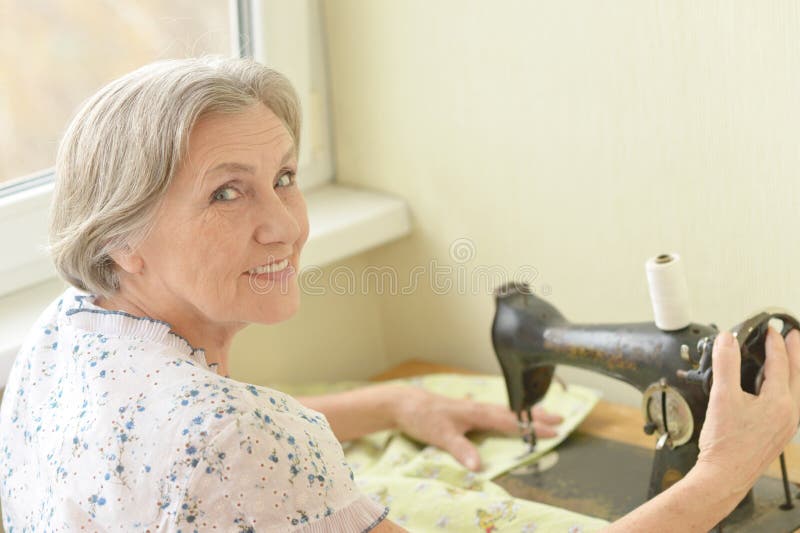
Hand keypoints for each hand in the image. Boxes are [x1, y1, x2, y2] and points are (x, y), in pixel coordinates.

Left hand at [392, 386, 561, 471]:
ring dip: (525, 413)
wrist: (405, 403)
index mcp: (477, 412)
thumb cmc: (423, 417)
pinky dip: (510, 414)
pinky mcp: (468, 411)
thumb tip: (479, 467)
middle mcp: (479, 408)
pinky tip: (512, 417)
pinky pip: (496, 411)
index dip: (532, 427)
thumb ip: (461, 449)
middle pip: (514, 413)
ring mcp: (474, 408)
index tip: (555, 430)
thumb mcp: (440, 435)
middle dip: (537, 416)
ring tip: (545, 415)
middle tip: (561, 418)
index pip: (510, 421)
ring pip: (506, 411)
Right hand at [693, 328, 799, 495]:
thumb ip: (726, 364)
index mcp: (780, 402)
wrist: (725, 476)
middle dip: (795, 353)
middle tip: (793, 335)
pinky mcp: (779, 434)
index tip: (770, 329)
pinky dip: (788, 387)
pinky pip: (792, 403)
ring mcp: (787, 425)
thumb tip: (728, 339)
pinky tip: (777, 388)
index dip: (774, 343)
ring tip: (790, 357)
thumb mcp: (722, 397)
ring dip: (794, 370)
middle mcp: (790, 413)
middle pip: (798, 375)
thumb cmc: (725, 443)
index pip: (780, 363)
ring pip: (797, 390)